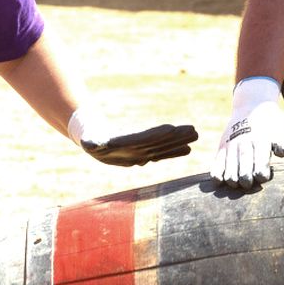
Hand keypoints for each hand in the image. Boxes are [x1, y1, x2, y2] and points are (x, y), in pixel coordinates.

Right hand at [67, 109, 198, 166]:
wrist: (93, 144)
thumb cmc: (90, 137)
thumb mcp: (88, 140)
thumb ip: (89, 142)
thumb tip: (88, 143)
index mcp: (124, 151)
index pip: (143, 141)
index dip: (157, 135)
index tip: (171, 128)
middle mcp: (135, 156)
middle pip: (159, 145)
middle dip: (176, 138)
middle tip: (193, 131)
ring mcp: (141, 156)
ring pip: (163, 148)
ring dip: (180, 141)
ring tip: (195, 134)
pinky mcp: (144, 154)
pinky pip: (162, 154)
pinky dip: (175, 151)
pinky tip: (188, 147)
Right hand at [210, 77, 283, 188]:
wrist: (252, 105)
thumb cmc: (270, 123)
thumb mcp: (281, 128)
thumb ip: (282, 142)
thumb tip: (280, 153)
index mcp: (261, 140)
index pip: (260, 164)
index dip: (261, 175)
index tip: (262, 177)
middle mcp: (244, 143)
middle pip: (244, 169)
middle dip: (246, 181)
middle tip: (248, 184)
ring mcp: (231, 145)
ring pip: (229, 169)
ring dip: (233, 180)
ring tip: (237, 183)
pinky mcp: (222, 146)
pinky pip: (216, 164)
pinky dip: (217, 175)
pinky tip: (221, 180)